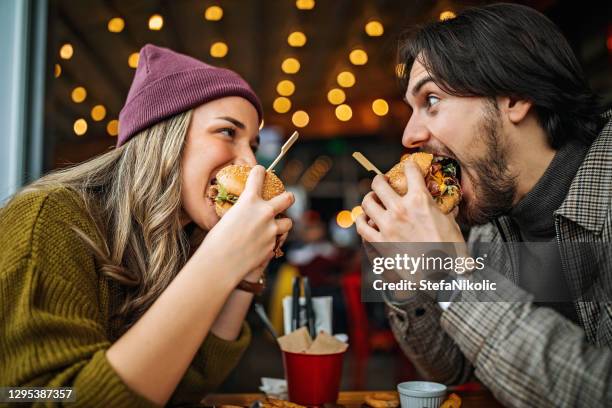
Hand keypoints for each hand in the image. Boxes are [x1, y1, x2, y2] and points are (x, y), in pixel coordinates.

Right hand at [197, 166, 293, 284]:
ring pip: (288, 222)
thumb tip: (244, 214)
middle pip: (287, 198)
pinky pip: (277, 241)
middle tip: (287, 198)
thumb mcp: (227, 218)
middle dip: (288, 197)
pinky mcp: (272, 246)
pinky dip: (272, 242)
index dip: (259, 172)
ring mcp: (271, 230)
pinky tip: (262, 245)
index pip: (258, 176)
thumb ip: (241, 212)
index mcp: (249, 200)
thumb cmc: (216, 241)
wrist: (220, 263)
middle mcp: (264, 212)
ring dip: (283, 224)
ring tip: (275, 227)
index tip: (261, 171)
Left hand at [356, 160, 464, 243]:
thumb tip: (451, 204)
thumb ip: (447, 211)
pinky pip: (361, 227)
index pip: (410, 171)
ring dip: (369, 198)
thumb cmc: (450, 251)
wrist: (440, 276)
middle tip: (382, 181)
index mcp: (420, 200)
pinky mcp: (380, 242)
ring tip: (372, 199)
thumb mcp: (452, 225)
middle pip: (379, 183)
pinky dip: (361, 221)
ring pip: (367, 203)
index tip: (407, 166)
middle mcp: (400, 209)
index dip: (409, 165)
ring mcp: (388, 225)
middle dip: (380, 179)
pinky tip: (365, 219)